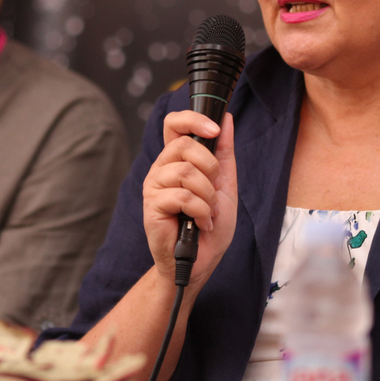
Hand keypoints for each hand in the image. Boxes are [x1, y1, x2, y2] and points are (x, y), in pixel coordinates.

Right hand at [142, 110, 236, 289]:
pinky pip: (182, 196)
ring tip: (209, 212)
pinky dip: (201, 211)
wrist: (202, 261)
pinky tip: (201, 223)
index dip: (193, 119)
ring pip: (184, 172)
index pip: (174, 124)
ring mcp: (154, 187)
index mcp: (176, 160)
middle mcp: (161, 169)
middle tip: (214, 189)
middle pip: (183, 144)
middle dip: (210, 167)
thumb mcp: (225, 184)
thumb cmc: (210, 225)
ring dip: (207, 195)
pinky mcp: (152, 206)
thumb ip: (224, 152)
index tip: (215, 129)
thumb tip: (227, 120)